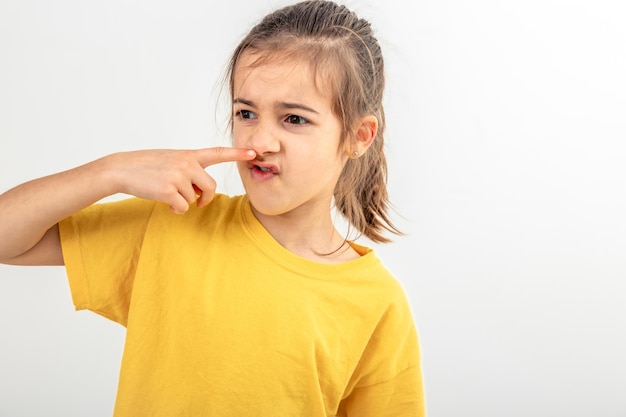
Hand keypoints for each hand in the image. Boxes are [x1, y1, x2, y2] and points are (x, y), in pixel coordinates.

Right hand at [108, 147, 255, 212]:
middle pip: (211, 187)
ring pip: (195, 199)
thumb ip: (189, 170)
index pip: (217, 152)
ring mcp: (178, 176)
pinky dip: (176, 209)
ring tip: (168, 195)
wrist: (121, 168)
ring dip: (184, 202)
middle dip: (205, 198)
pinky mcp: (169, 190)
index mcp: (188, 155)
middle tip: (197, 202)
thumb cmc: (146, 166)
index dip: (237, 153)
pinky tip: (165, 201)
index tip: (254, 152)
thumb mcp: (171, 160)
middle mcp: (186, 163)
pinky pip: (183, 207)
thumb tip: (199, 194)